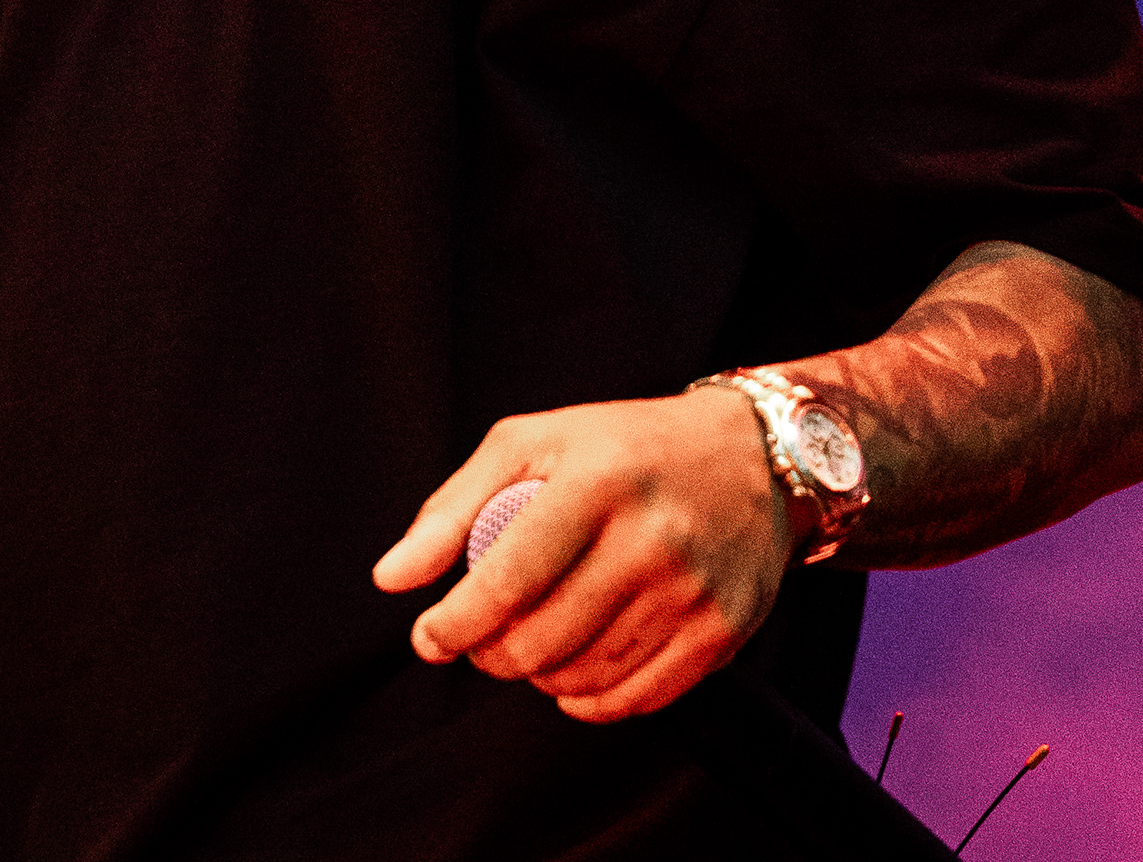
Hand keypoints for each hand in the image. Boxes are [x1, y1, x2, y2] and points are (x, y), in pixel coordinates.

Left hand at [371, 391, 791, 722]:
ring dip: (538, 676)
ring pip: (583, 677)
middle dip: (491, 654)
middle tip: (481, 638)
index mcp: (598, 481)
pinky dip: (588, 700)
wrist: (750, 458)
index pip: (510, 578)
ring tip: (529, 644)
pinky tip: (574, 671)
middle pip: (542, 640)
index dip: (457, 622)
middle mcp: (651, 538)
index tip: (428, 636)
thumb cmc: (624, 447)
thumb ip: (455, 507)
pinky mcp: (720, 634)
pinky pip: (635, 700)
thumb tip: (392, 577)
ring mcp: (691, 591)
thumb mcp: (534, 442)